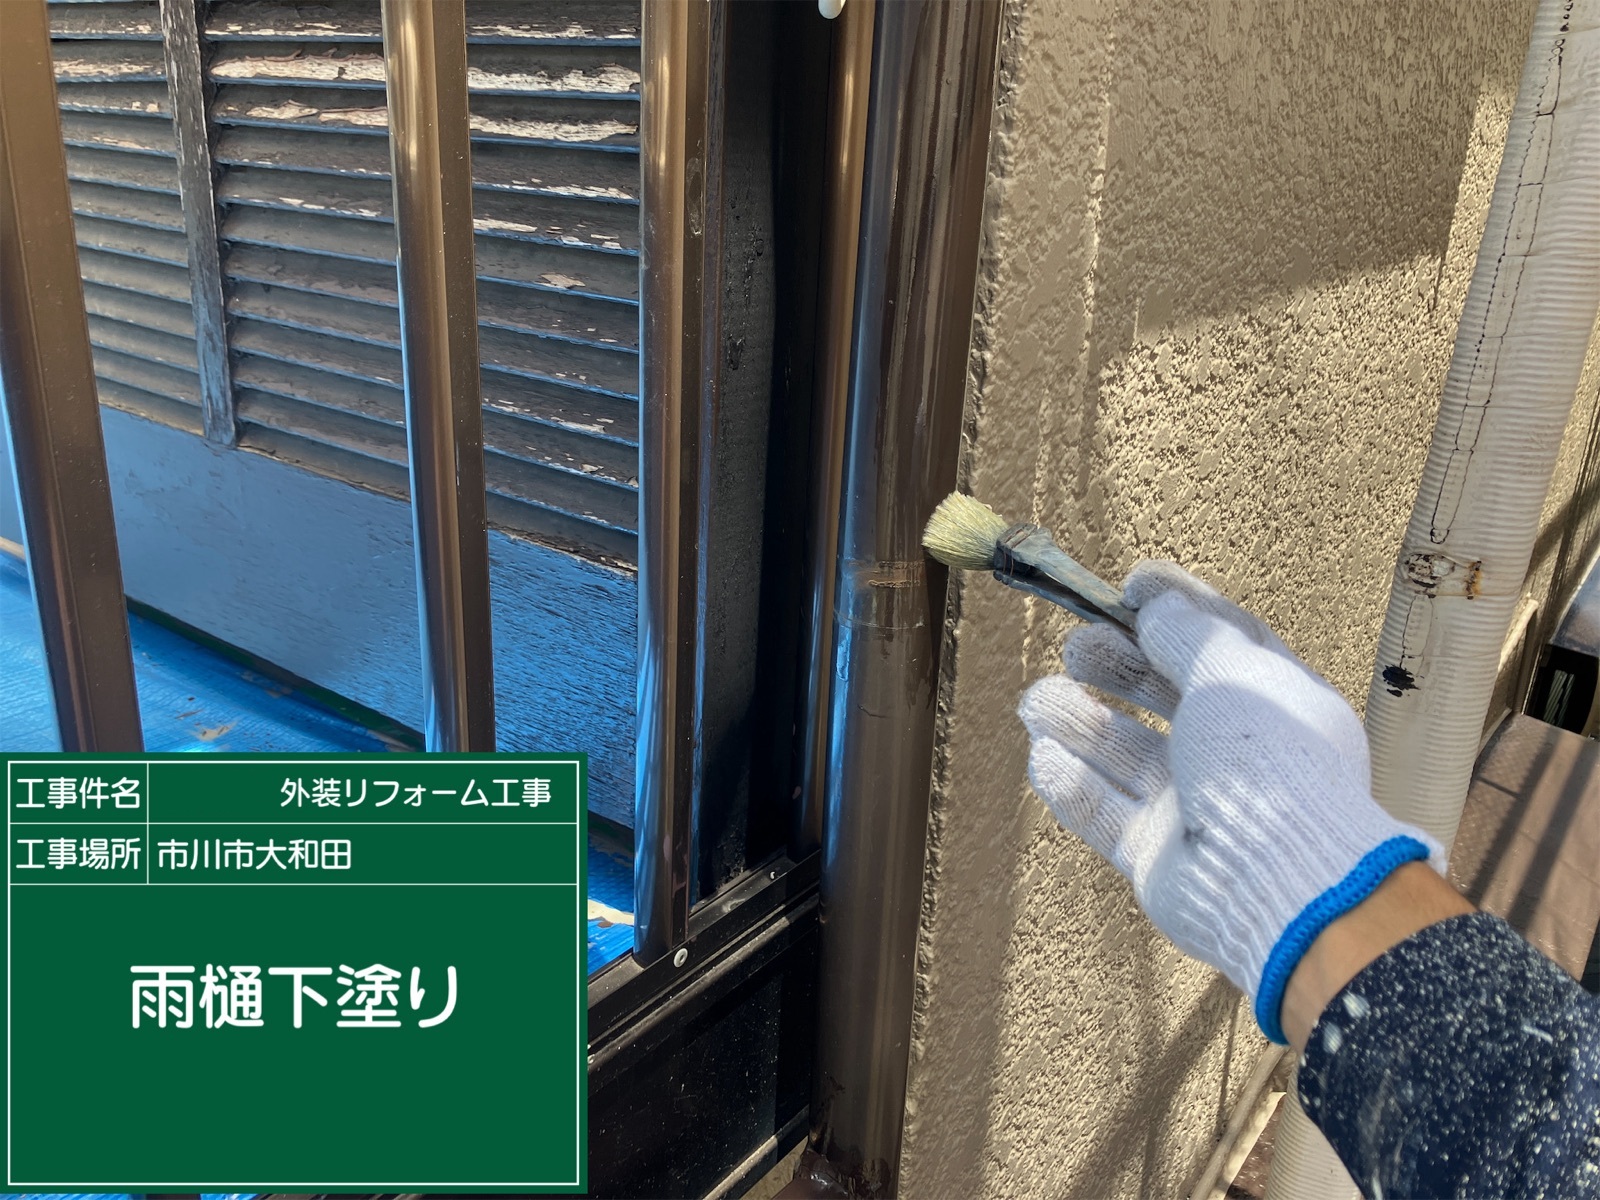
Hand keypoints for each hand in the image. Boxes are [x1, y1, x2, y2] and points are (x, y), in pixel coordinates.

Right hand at [1018, 562, 1443, 1042]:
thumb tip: (1157, 604)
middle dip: (1117, 665)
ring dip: (1079, 722)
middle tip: (1076, 646)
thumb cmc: (1270, 767)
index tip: (1130, 584)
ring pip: (1126, 754)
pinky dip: (1073, 785)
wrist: (1277, 886)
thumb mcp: (1232, 675)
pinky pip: (1105, 812)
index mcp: (1274, 703)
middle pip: (1165, 696)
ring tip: (1037, 701)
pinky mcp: (1156, 854)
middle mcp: (1235, 752)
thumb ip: (1189, 634)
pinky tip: (1044, 756)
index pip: (1221, 642)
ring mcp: (1194, 805)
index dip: (1176, 610)